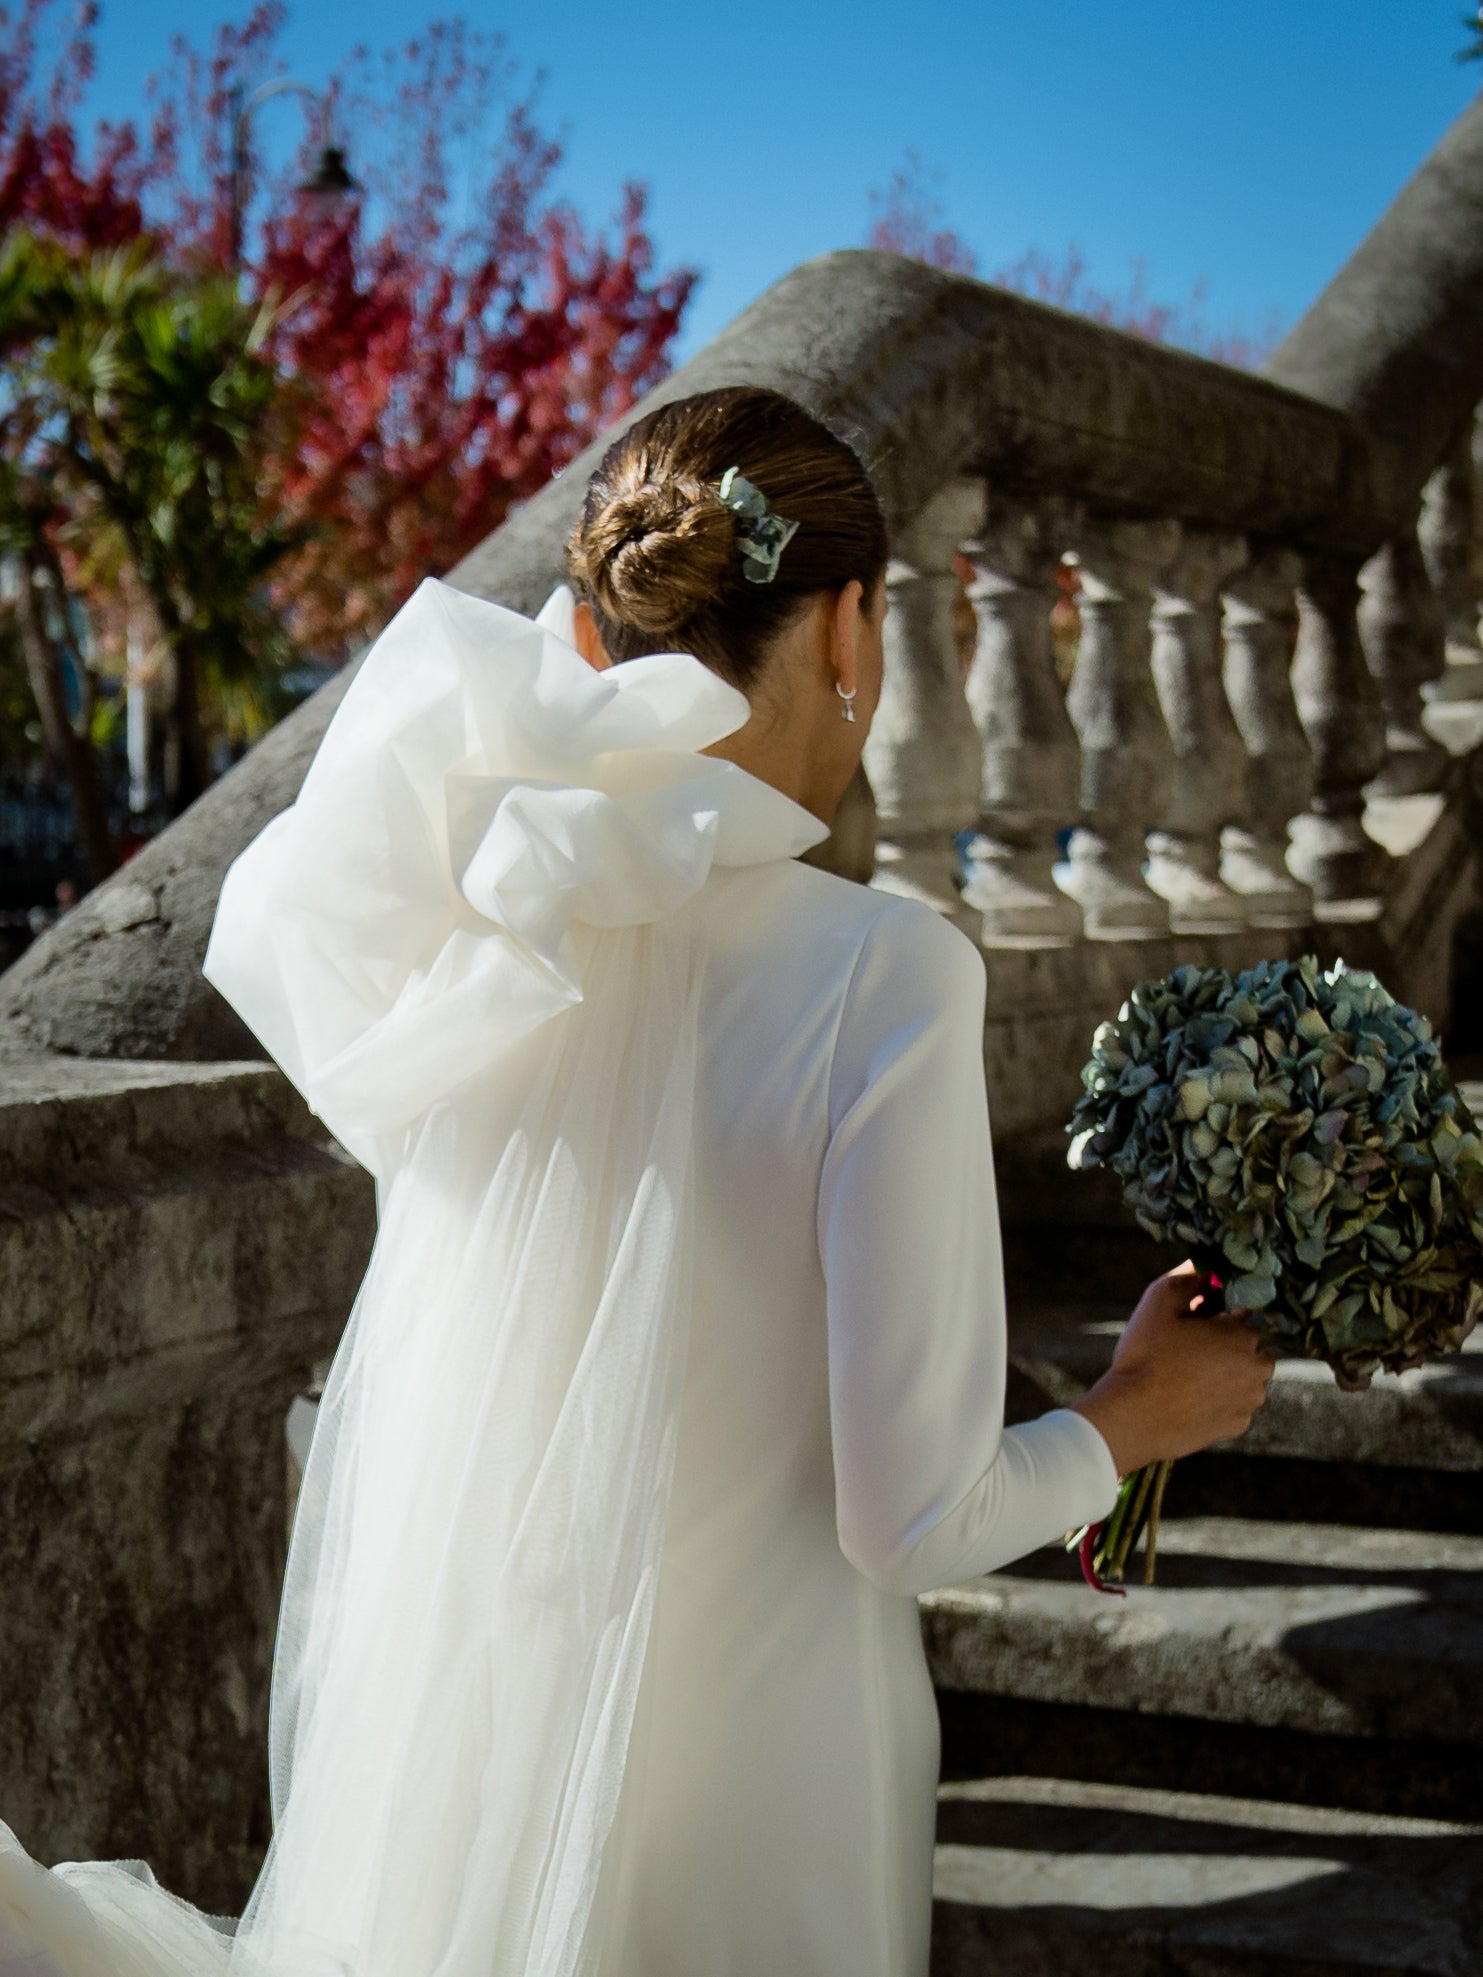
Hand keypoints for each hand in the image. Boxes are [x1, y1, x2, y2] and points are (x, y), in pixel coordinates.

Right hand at [1071, 1260, 1276, 1477]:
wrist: (1133, 1417)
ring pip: (1245, 1375)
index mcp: (1243, 1334)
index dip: (1216, 1313)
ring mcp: (1249, 1400)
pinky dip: (1221, 1398)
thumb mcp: (1158, 1301)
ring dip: (1227, 1371)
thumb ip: (1188, 1278)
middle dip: (1227, 1342)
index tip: (1192, 1321)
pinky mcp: (1238, 1426)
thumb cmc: (1146, 1356)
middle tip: (1190, 1348)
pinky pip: (1236, 1403)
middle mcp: (1257, 1368)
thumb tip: (1206, 1267)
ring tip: (1187, 1374)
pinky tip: (1191, 1396)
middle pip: (1249, 1345)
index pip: (1242, 1311)